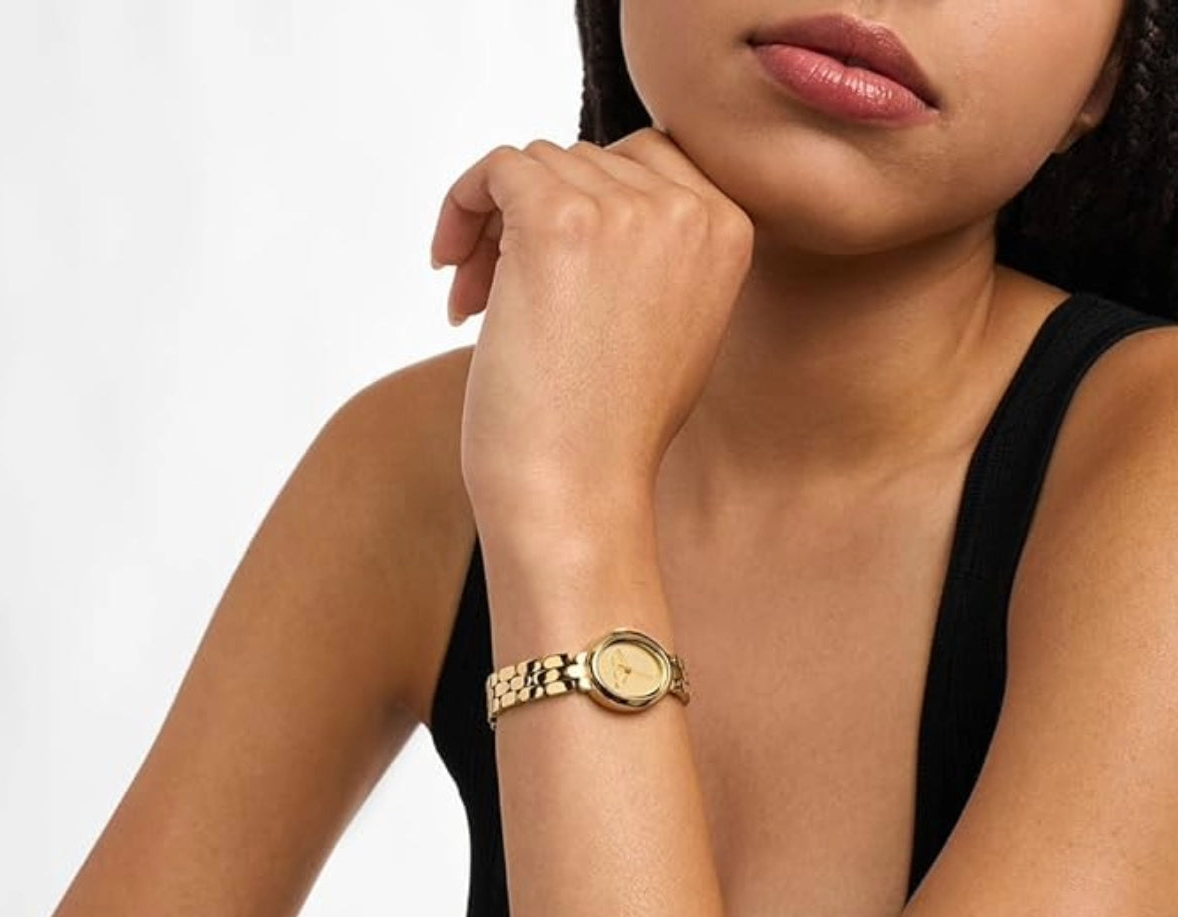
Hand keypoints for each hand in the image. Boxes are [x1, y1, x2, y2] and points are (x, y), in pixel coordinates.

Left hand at [428, 129, 754, 540]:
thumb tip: (592, 195)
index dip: (584, 206)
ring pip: (535, 167)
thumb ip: (655, 253)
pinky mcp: (555, 221)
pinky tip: (447, 270)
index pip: (643, 163)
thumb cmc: (609, 432)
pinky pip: (495, 168)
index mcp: (729, 231)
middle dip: (532, 221)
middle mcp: (688, 210)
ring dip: (493, 230)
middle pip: (584, 163)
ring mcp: (625, 211)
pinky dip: (461, 206)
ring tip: (475, 305)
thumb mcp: (669, 328)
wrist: (577, 492)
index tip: (547, 268)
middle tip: (494, 297)